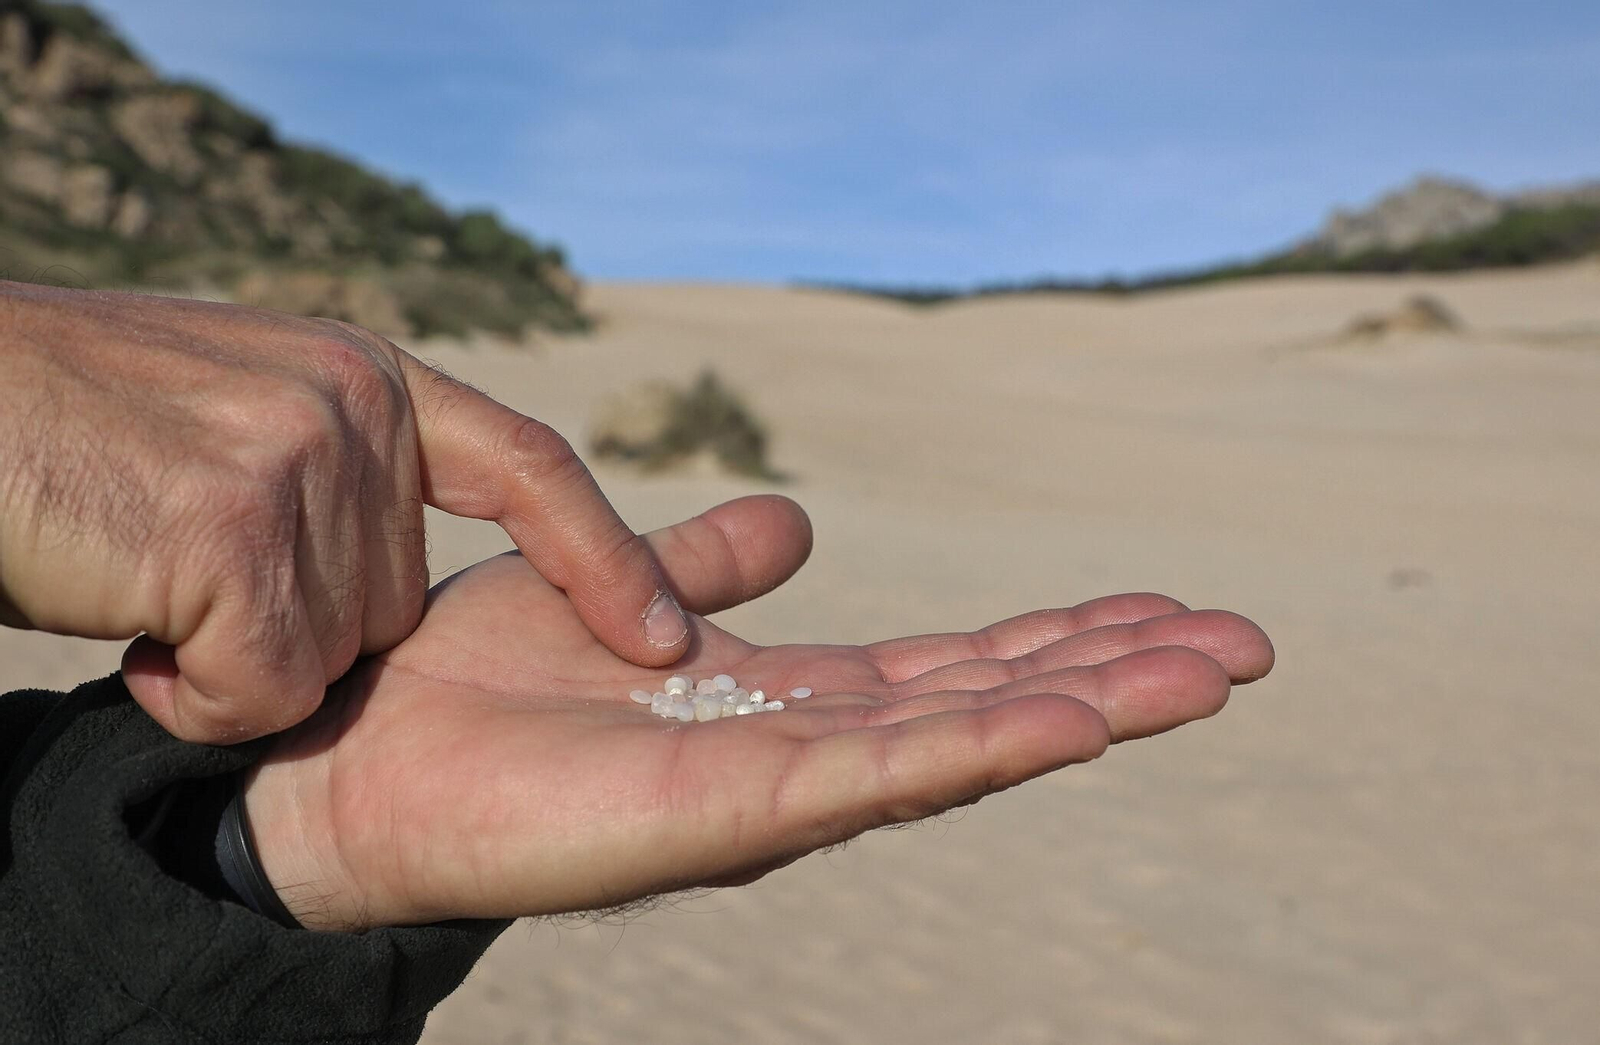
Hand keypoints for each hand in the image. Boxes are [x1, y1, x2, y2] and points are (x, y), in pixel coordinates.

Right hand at [0, 280, 690, 742]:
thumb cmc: (68, 426)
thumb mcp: (236, 409)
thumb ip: (340, 463)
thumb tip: (401, 580)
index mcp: (366, 377)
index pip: (529, 467)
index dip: (603, 556)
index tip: (666, 634)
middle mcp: (354, 409)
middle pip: (400, 607)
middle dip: (300, 625)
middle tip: (185, 567)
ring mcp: (300, 465)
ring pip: (332, 661)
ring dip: (236, 658)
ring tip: (144, 578)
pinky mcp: (236, 535)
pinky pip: (265, 689)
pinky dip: (197, 696)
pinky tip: (133, 624)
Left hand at [243, 495, 1273, 929]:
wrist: (363, 750)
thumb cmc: (483, 681)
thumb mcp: (626, 586)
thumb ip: (716, 563)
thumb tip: (804, 523)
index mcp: (787, 697)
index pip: (954, 664)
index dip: (1059, 637)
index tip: (1162, 608)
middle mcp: (804, 748)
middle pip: (993, 703)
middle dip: (1116, 675)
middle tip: (1243, 645)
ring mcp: (780, 786)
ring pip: (968, 741)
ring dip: (1091, 708)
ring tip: (1209, 674)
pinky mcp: (733, 810)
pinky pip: (881, 771)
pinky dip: (982, 744)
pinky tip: (1074, 718)